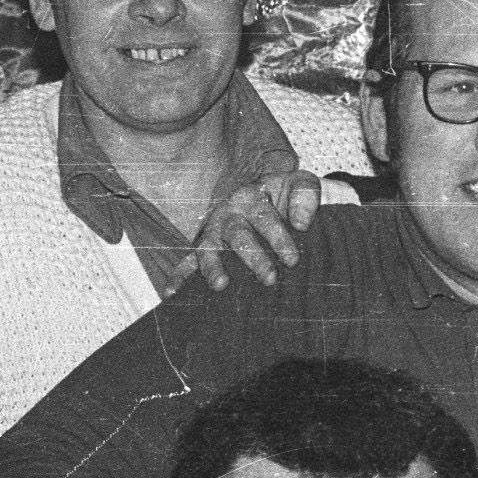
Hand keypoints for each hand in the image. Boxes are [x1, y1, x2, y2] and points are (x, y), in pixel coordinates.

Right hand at [183, 168, 323, 289]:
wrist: (266, 192)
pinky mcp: (205, 246)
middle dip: (253, 257)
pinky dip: (180, 276)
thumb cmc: (286, 194)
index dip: (279, 236)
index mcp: (254, 198)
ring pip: (210, 247)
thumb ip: (306, 195)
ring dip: (213, 266)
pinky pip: (189, 260)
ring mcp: (215, 230)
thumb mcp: (299, 185)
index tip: (294, 254)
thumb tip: (301, 223)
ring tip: (220, 285)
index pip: (266, 216)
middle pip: (239, 235)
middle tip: (270, 278)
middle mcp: (230, 213)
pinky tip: (172, 293)